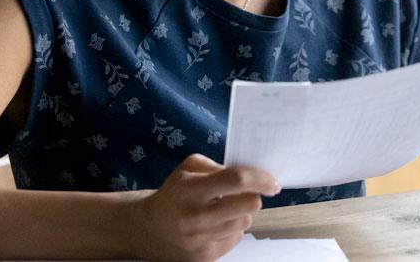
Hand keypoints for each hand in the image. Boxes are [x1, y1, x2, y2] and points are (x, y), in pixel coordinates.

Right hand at [126, 153, 280, 261]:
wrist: (147, 229)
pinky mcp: (204, 257)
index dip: (260, 179)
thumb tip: (249, 175)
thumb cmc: (173, 194)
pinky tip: (216, 225)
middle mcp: (196, 217)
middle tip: (246, 194)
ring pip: (245, 223)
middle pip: (248, 206)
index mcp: (192, 190)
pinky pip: (235, 239)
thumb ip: (217, 166)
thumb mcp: (187, 169)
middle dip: (253, 197)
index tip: (272, 182)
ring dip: (242, 214)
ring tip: (225, 210)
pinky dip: (232, 230)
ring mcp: (200, 240)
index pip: (236, 181)